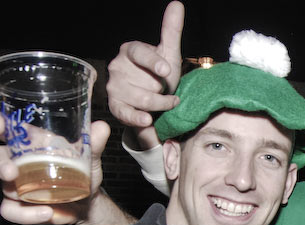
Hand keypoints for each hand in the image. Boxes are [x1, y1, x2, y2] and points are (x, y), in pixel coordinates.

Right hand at [0, 118, 118, 224]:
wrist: (87, 203)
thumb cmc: (81, 173)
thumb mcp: (89, 159)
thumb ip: (93, 144)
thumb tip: (102, 127)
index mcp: (29, 144)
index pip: (4, 129)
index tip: (1, 126)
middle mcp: (17, 162)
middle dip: (1, 164)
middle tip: (10, 171)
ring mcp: (15, 185)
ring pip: (4, 187)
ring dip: (17, 194)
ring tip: (44, 204)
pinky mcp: (19, 206)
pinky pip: (12, 211)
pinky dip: (28, 215)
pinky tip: (47, 213)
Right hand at [106, 0, 183, 148]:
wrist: (153, 102)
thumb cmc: (160, 75)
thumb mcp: (169, 53)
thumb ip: (171, 30)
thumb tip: (177, 4)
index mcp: (130, 51)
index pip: (140, 53)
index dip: (154, 62)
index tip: (167, 70)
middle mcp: (118, 67)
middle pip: (146, 83)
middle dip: (163, 91)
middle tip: (166, 91)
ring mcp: (114, 87)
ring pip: (141, 100)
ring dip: (160, 105)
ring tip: (166, 103)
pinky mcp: (115, 106)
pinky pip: (126, 113)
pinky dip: (138, 118)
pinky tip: (148, 119)